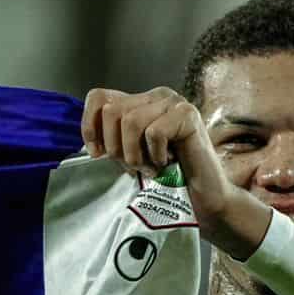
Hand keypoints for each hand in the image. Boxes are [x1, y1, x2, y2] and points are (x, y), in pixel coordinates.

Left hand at [81, 86, 234, 218]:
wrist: (203, 198)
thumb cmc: (167, 179)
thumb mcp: (131, 156)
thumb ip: (113, 140)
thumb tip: (91, 141)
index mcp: (139, 102)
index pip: (98, 97)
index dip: (90, 126)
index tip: (97, 154)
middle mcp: (156, 96)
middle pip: (111, 111)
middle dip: (116, 147)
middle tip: (135, 166)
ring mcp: (174, 103)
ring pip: (130, 121)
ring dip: (136, 155)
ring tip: (151, 169)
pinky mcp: (188, 115)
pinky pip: (154, 132)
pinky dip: (156, 155)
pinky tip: (167, 163)